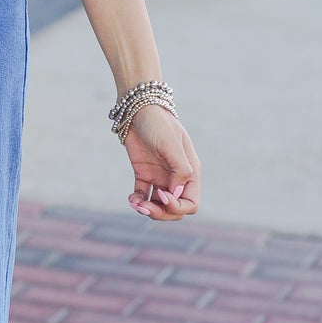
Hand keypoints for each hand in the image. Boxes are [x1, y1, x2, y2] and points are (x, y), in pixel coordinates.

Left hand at [122, 105, 200, 221]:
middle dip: (161, 213)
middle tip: (144, 207)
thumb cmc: (159, 124)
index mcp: (190, 172)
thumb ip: (180, 170)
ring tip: (135, 204)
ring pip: (158, 205)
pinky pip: (143, 195)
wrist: (138, 109)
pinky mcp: (144, 173)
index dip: (177, 206)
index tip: (162, 194)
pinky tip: (131, 198)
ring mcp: (160, 177)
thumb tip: (176, 194)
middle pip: (175, 209)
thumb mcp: (171, 145)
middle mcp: (176, 177)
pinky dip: (137, 201)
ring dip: (148, 210)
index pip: (191, 203)